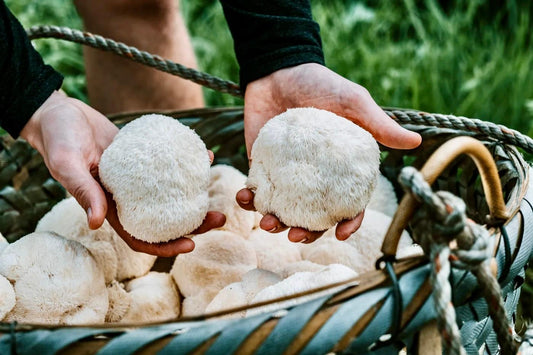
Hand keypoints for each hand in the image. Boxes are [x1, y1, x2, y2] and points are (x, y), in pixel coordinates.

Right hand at [21, 90, 224, 255]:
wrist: (60, 113)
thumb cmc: (58, 139)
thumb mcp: (68, 163)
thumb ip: (83, 191)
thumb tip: (97, 223)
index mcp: (109, 208)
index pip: (140, 237)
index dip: (165, 246)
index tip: (191, 245)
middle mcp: (127, 197)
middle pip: (164, 220)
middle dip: (193, 225)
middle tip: (219, 218)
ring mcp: (138, 178)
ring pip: (171, 194)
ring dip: (195, 195)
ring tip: (218, 187)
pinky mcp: (144, 158)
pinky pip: (169, 165)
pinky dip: (187, 162)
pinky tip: (205, 155)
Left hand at [237, 63, 421, 240]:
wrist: (278, 70)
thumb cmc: (320, 84)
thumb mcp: (352, 102)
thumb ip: (378, 124)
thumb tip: (416, 142)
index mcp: (340, 168)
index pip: (348, 202)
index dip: (348, 222)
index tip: (342, 235)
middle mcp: (314, 176)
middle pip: (313, 216)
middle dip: (305, 233)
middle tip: (294, 237)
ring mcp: (286, 174)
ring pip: (283, 209)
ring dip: (275, 222)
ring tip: (268, 221)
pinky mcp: (261, 166)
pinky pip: (255, 189)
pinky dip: (249, 198)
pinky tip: (244, 197)